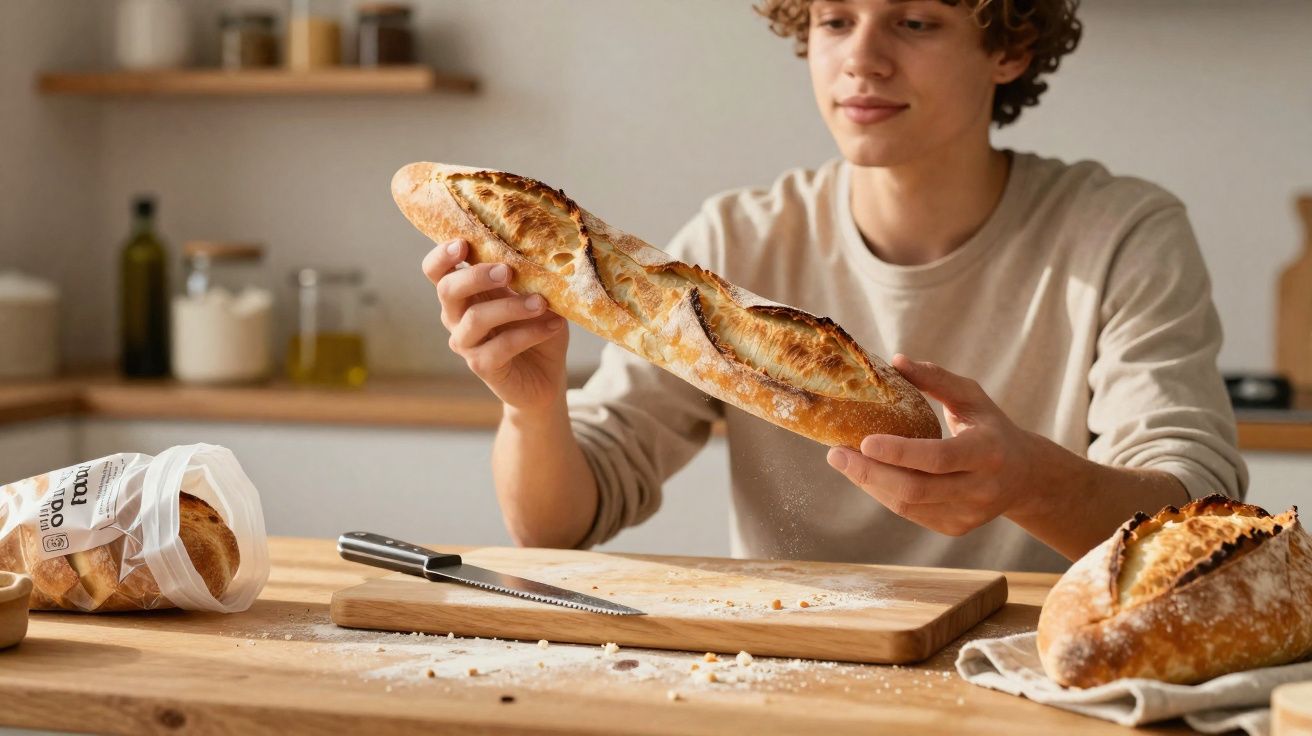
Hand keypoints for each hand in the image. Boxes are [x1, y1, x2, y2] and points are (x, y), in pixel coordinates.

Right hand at [422, 238, 568, 411]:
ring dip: (511, 306)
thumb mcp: (536, 294)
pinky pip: (501, 346)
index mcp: (465, 292)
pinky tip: (553, 326)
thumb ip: (529, 275)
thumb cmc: (538, 326)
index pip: (436, 270)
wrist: (547, 375)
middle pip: (447, 289)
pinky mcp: (482, 366)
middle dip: (475, 276)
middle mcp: (457, 316)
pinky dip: (529, 333)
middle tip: (507, 271)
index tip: (463, 243)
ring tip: (541, 302)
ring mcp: (466, 343)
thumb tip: (542, 250)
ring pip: (476, 319)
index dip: (442, 256)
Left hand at [825, 354, 1039, 536]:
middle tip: (835, 453)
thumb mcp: (972, 397)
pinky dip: (883, 494)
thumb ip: (936, 379)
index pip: (938, 457)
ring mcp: (969, 514)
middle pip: (916, 489)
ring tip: (843, 461)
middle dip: (868, 473)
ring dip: (870, 483)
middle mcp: (981, 488)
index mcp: (988, 452)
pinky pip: (911, 514)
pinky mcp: (956, 528)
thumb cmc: (991, 428)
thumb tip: (896, 361)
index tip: (863, 441)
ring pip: (908, 506)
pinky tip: (867, 474)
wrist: (1026, 476)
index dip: (899, 452)